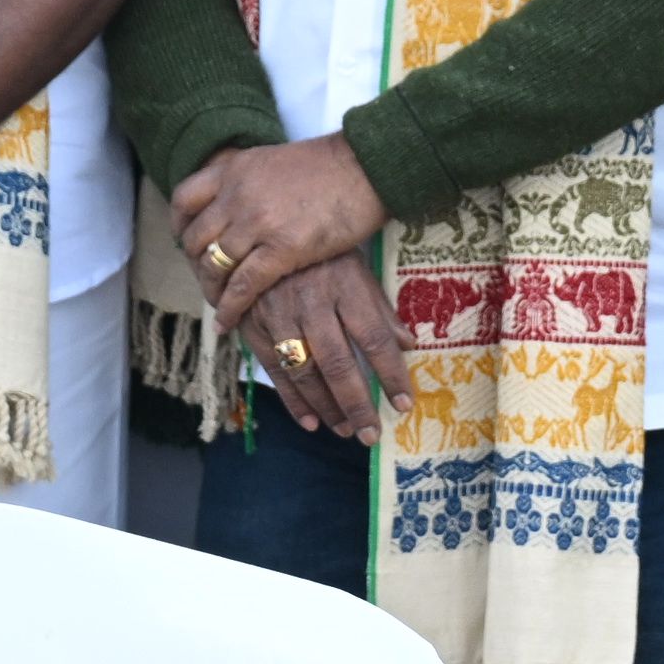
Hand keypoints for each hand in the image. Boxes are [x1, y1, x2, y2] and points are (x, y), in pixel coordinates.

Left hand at [174, 136, 390, 333]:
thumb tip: (239, 200)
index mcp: (234, 169)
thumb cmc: (330, 165)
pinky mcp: (282, 249)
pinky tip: (228, 323)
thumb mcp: (274, 160)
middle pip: (196, 238)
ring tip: (217, 305)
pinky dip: (230, 308)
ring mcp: (257, 222)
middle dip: (196, 264)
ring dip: (211, 290)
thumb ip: (250, 180)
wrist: (366, 166)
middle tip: (206, 279)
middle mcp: (237, 194)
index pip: (185, 199)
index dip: (180, 225)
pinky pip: (243, 286)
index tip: (186, 241)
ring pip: (215, 265)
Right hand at [239, 254, 415, 443]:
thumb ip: (380, 308)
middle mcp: (313, 301)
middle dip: (357, 403)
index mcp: (346, 285)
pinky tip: (310, 421)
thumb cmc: (323, 251)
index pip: (374, 337)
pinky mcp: (254, 323)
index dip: (391, 374)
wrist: (264, 229)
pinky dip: (292, 399)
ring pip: (304, 371)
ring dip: (326, 407)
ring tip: (345, 430)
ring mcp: (279, 314)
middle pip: (338, 362)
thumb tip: (409, 345)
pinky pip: (273, 368)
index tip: (404, 404)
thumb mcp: (358, 267)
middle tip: (371, 434)